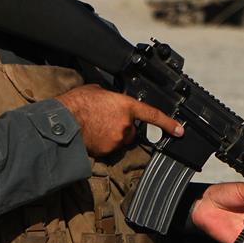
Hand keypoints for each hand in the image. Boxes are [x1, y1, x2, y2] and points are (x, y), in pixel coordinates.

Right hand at [56, 84, 183, 157]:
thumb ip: (111, 97)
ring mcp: (117, 140)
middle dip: (123, 127)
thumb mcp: (97, 90)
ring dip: (111, 135)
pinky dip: (102, 144)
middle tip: (105, 120)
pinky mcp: (107, 152)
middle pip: (132, 130)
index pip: (153, 115)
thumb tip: (112, 100)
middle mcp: (125, 125)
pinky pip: (109, 149)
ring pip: (120, 140)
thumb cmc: (77, 103)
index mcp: (126, 106)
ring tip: (94, 126)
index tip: (180, 131)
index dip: (169, 124)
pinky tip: (91, 136)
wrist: (63, 121)